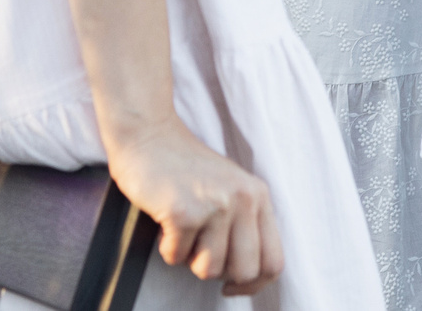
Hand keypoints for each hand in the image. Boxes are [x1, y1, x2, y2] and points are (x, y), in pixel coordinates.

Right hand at [105, 119, 283, 291]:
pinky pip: (176, 258)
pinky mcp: (183, 212)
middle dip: (217, 271)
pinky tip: (166, 222)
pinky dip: (167, 247)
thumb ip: (245, 223)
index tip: (233, 286)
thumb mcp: (230, 189)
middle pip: (244, 271)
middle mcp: (243, 199)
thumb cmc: (184, 168)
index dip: (254, 284)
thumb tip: (248, 275)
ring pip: (209, 270)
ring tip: (183, 229)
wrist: (148, 135)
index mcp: (258, 196)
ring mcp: (215, 205)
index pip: (273, 261)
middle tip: (199, 250)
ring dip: (189, 257)